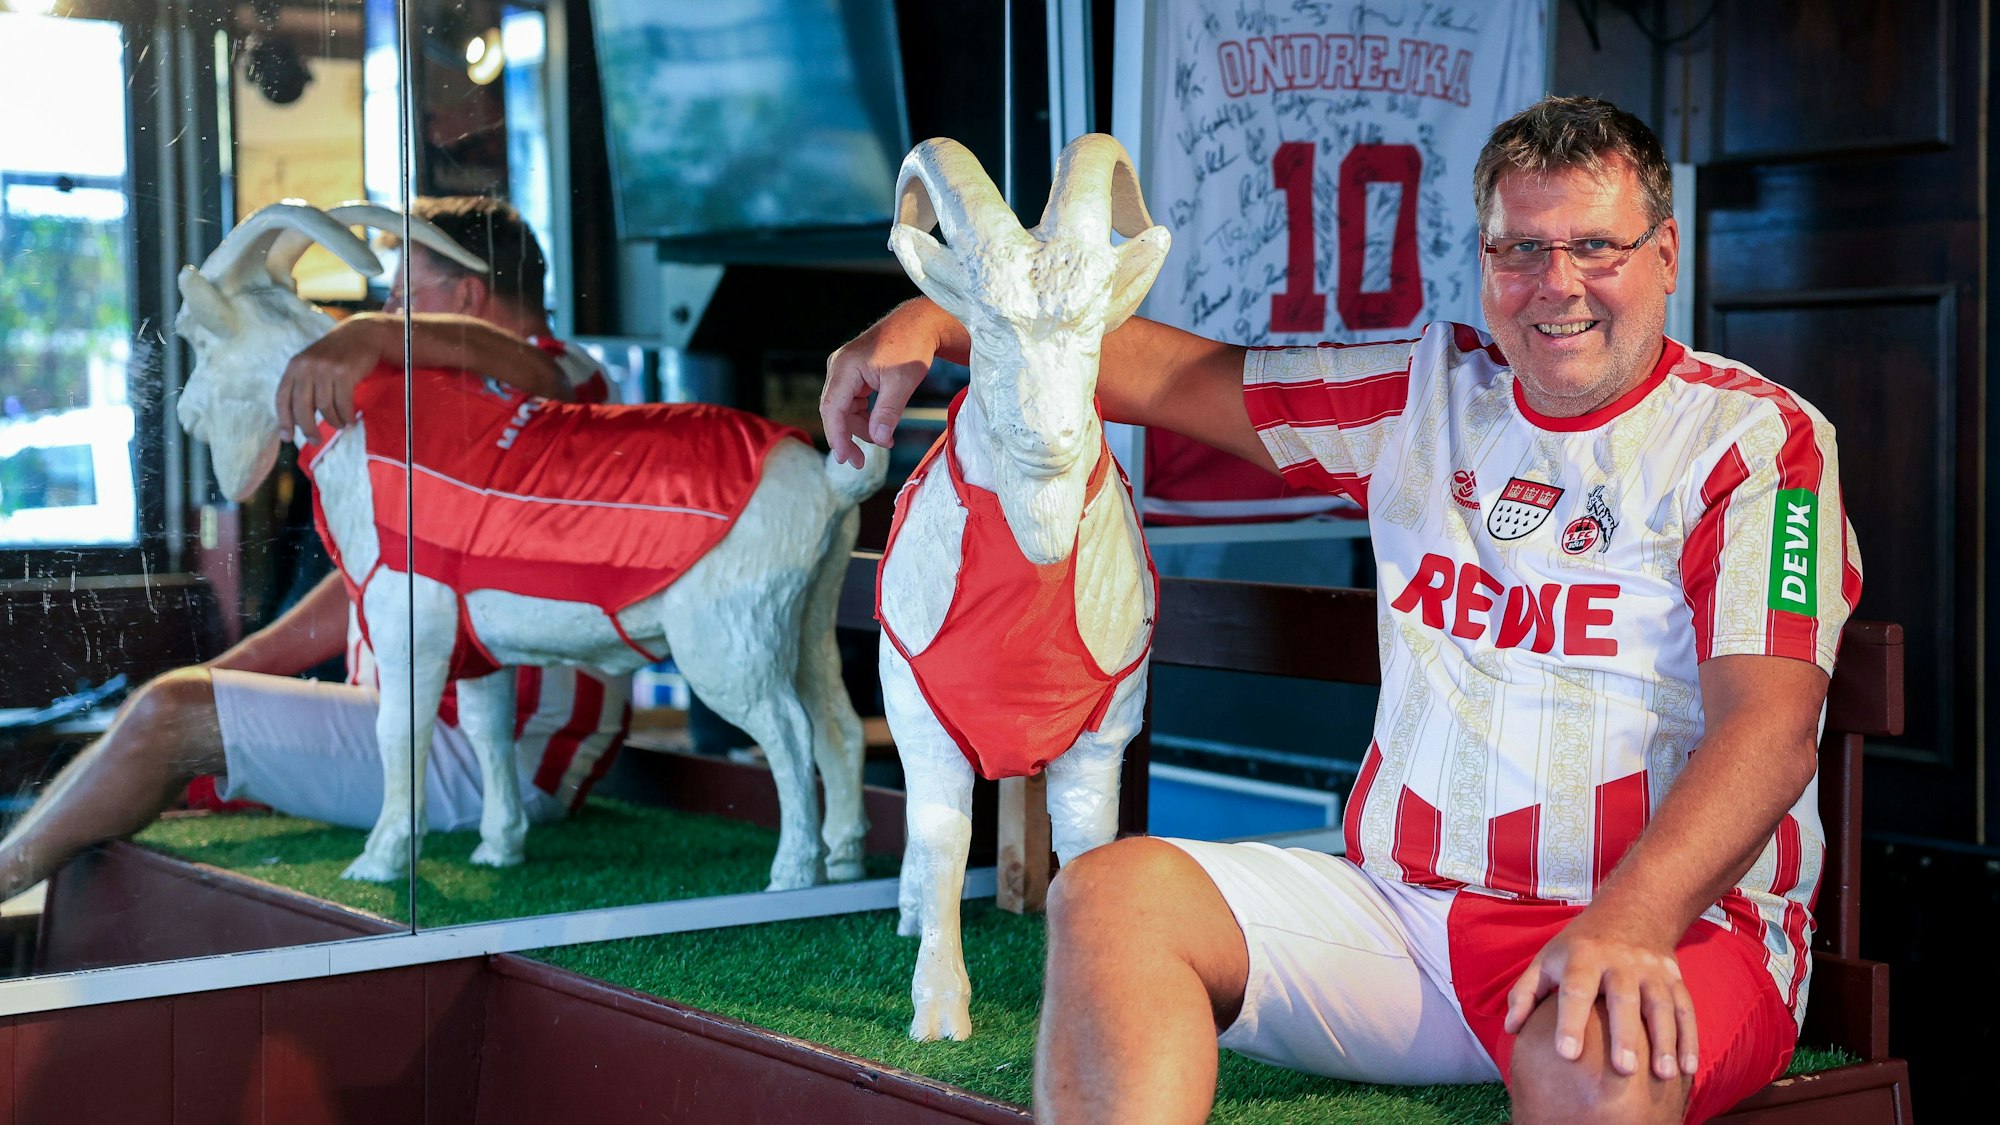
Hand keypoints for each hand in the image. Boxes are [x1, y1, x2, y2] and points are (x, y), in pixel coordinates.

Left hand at [277, 315, 393, 436]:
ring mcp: (325, 370)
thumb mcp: (313, 364)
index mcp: (294, 366)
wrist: (361, 335)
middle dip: (308, 428)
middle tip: (316, 441)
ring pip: (325, 407)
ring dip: (333, 421)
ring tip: (340, 425)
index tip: (288, 437)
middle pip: (302, 407)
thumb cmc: (336, 355)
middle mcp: (306, 367)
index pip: (283, 398)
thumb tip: (298, 419)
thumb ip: (303, 385)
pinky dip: (346, 416)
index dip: (284, 420)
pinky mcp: (344, 373)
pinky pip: (343, 404)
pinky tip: (350, 421)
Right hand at [820, 299, 960, 466]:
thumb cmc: (911, 346)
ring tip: (885, 441)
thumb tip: (878, 440)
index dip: (837, 436)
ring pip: (843, 409)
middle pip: (833, 411)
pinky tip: (880, 427)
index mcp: (845, 366)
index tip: (846, 459)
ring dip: (859, 428)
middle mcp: (838, 367)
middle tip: (859, 463)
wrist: (918, 324)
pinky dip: (864, 418)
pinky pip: (851, 403)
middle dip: (846, 437)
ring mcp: (843, 371)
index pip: (832, 408)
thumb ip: (888, 412)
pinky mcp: (852, 375)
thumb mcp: (902, 382)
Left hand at [1503, 913, 1697, 1081]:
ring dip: (1665, 1041)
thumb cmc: (1578, 946)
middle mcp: (1620, 961)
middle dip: (1624, 1035)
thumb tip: (1510, 1028)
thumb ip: (1526, 992)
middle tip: (1623, 1070)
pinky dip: (1688, 1038)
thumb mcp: (1547, 958)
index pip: (1575, 990)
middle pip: (1624, 999)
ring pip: (1660, 1005)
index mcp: (1583, 956)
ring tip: (1663, 1075)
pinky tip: (1687, 1068)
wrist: (1630, 910)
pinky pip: (1685, 1009)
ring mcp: (1651, 970)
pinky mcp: (1674, 979)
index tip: (1566, 1054)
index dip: (1569, 1022)